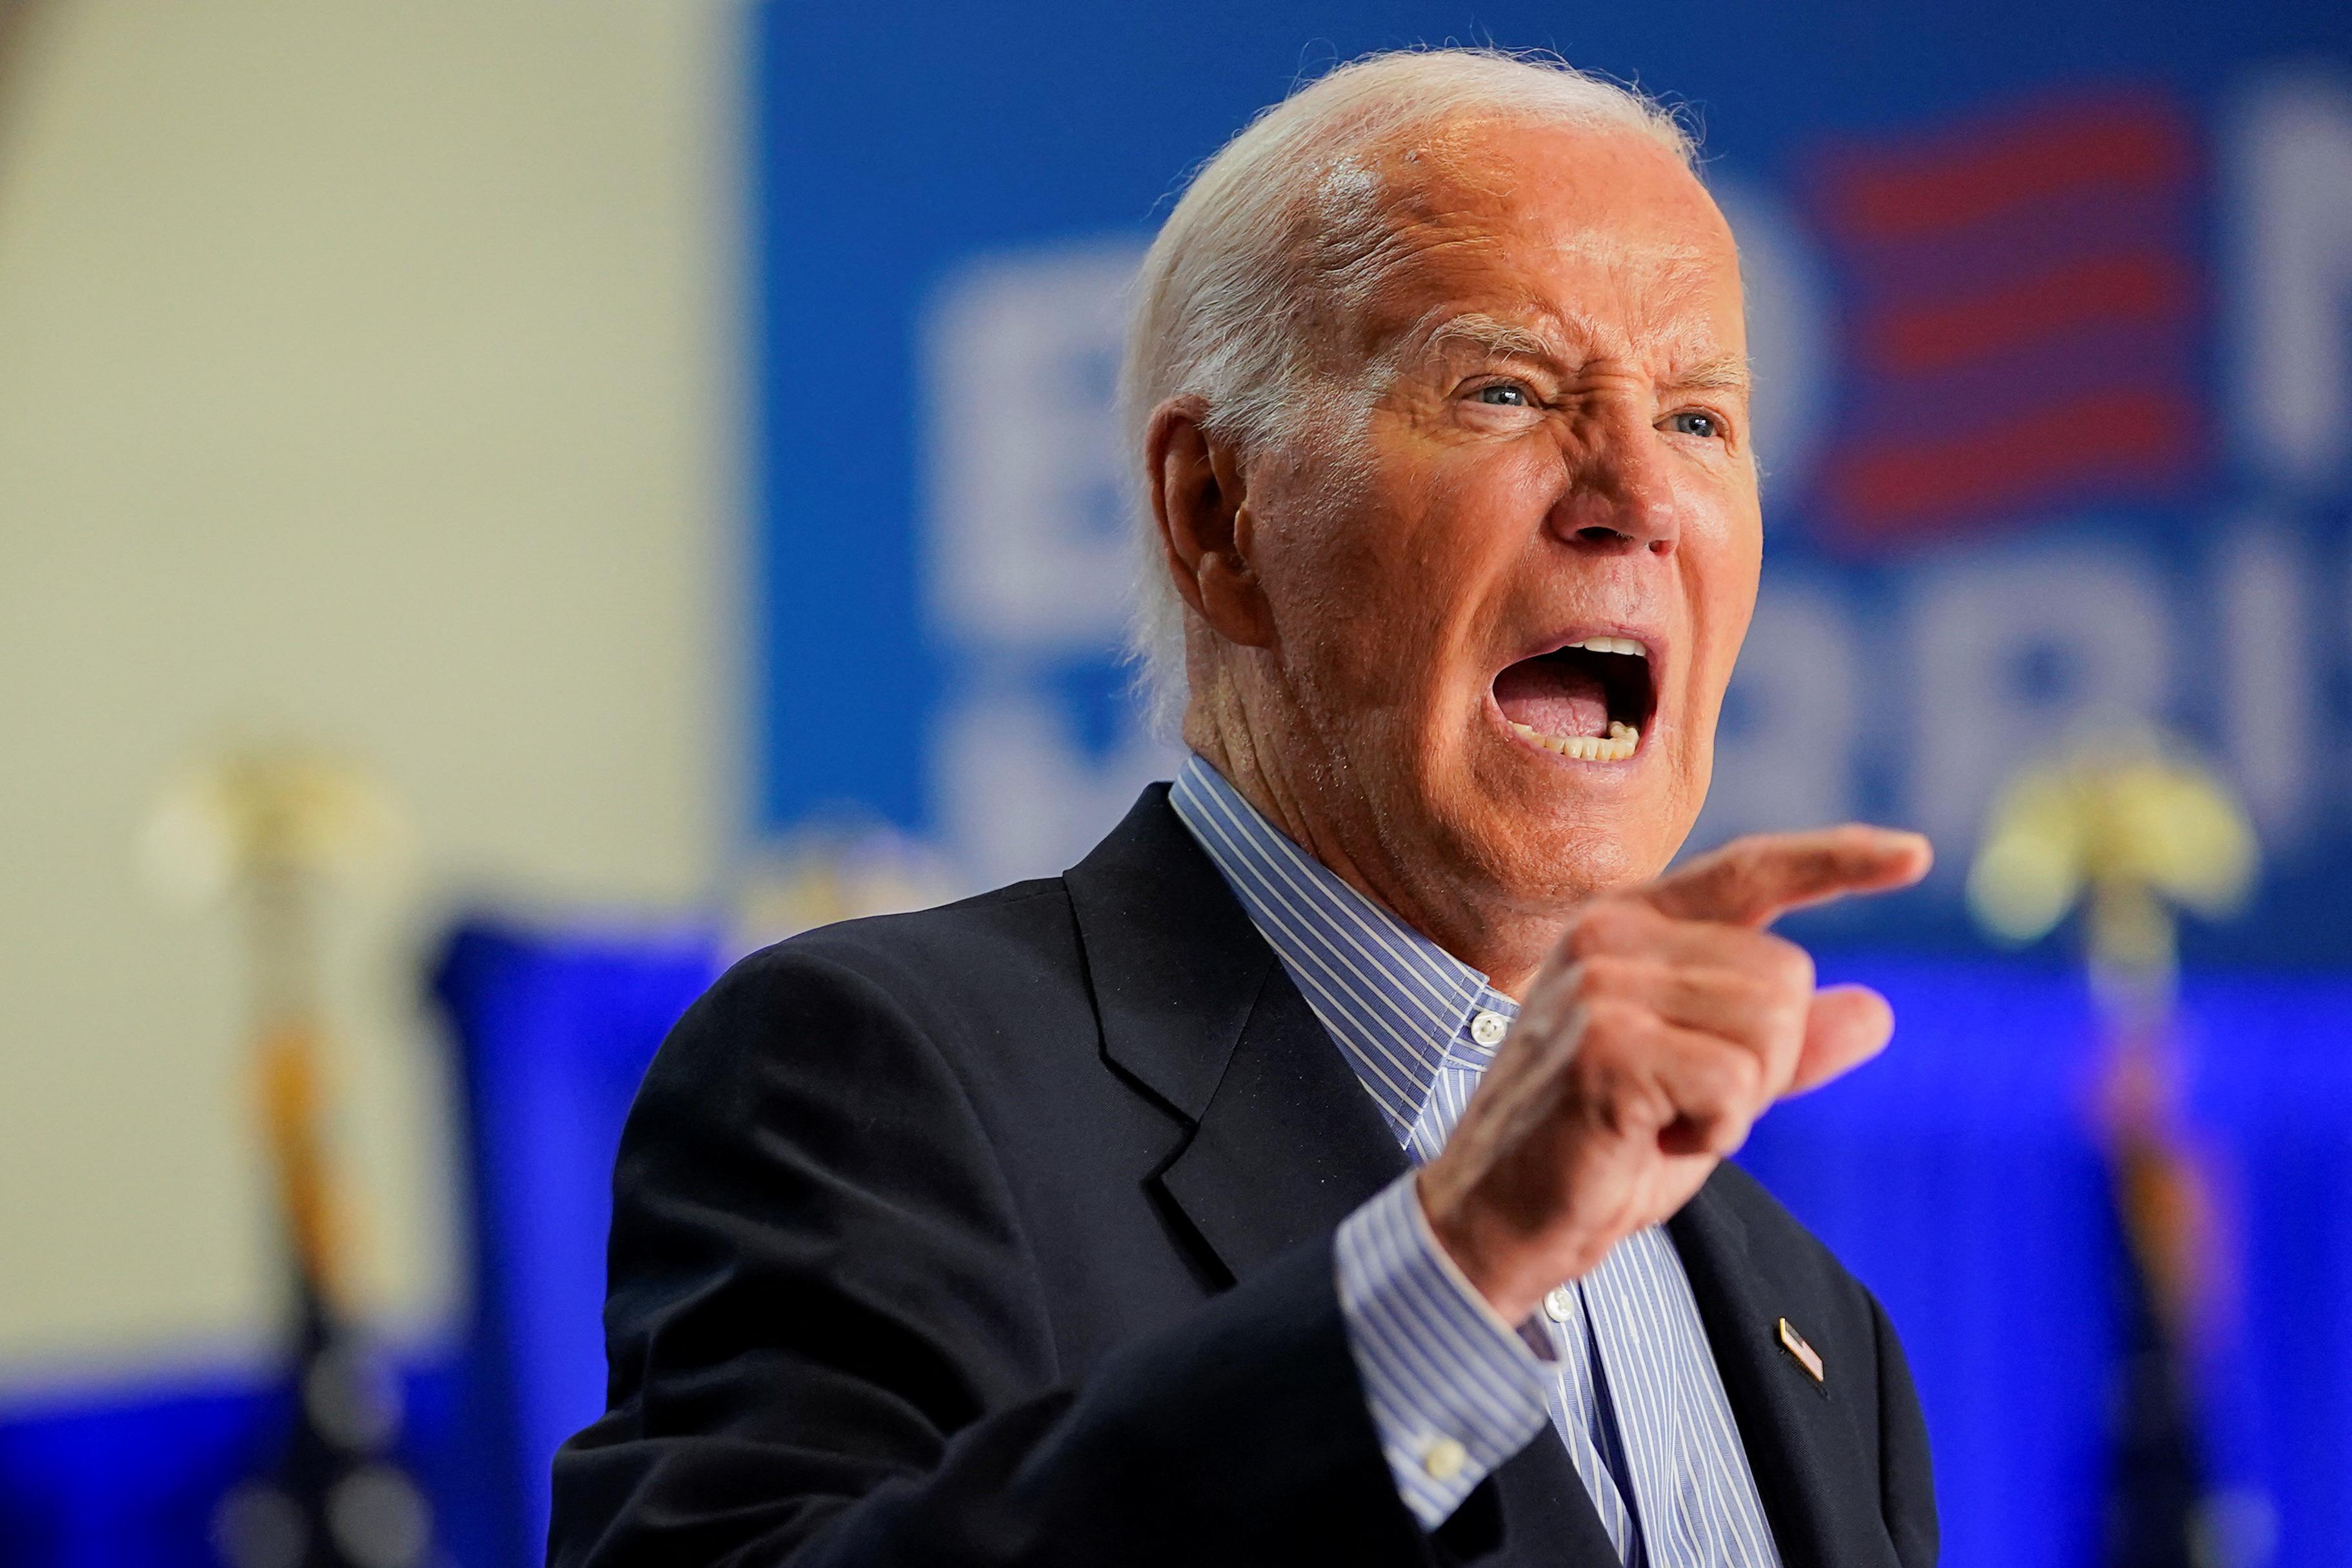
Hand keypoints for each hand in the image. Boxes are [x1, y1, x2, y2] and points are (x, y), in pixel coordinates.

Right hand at [1417, 826, 1932, 1323]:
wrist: (1495, 1221)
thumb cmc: (1595, 1153)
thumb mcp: (1707, 1090)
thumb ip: (1785, 1048)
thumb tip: (1876, 1011)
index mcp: (1629, 926)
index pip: (1750, 873)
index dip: (1836, 861)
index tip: (1915, 857)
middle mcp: (1610, 935)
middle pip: (1787, 977)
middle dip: (1765, 1063)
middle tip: (1680, 1107)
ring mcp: (1603, 984)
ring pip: (1771, 1029)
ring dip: (1738, 1103)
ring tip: (1659, 1122)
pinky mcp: (1605, 1045)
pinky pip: (1735, 1084)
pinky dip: (1713, 1133)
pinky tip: (1648, 1141)